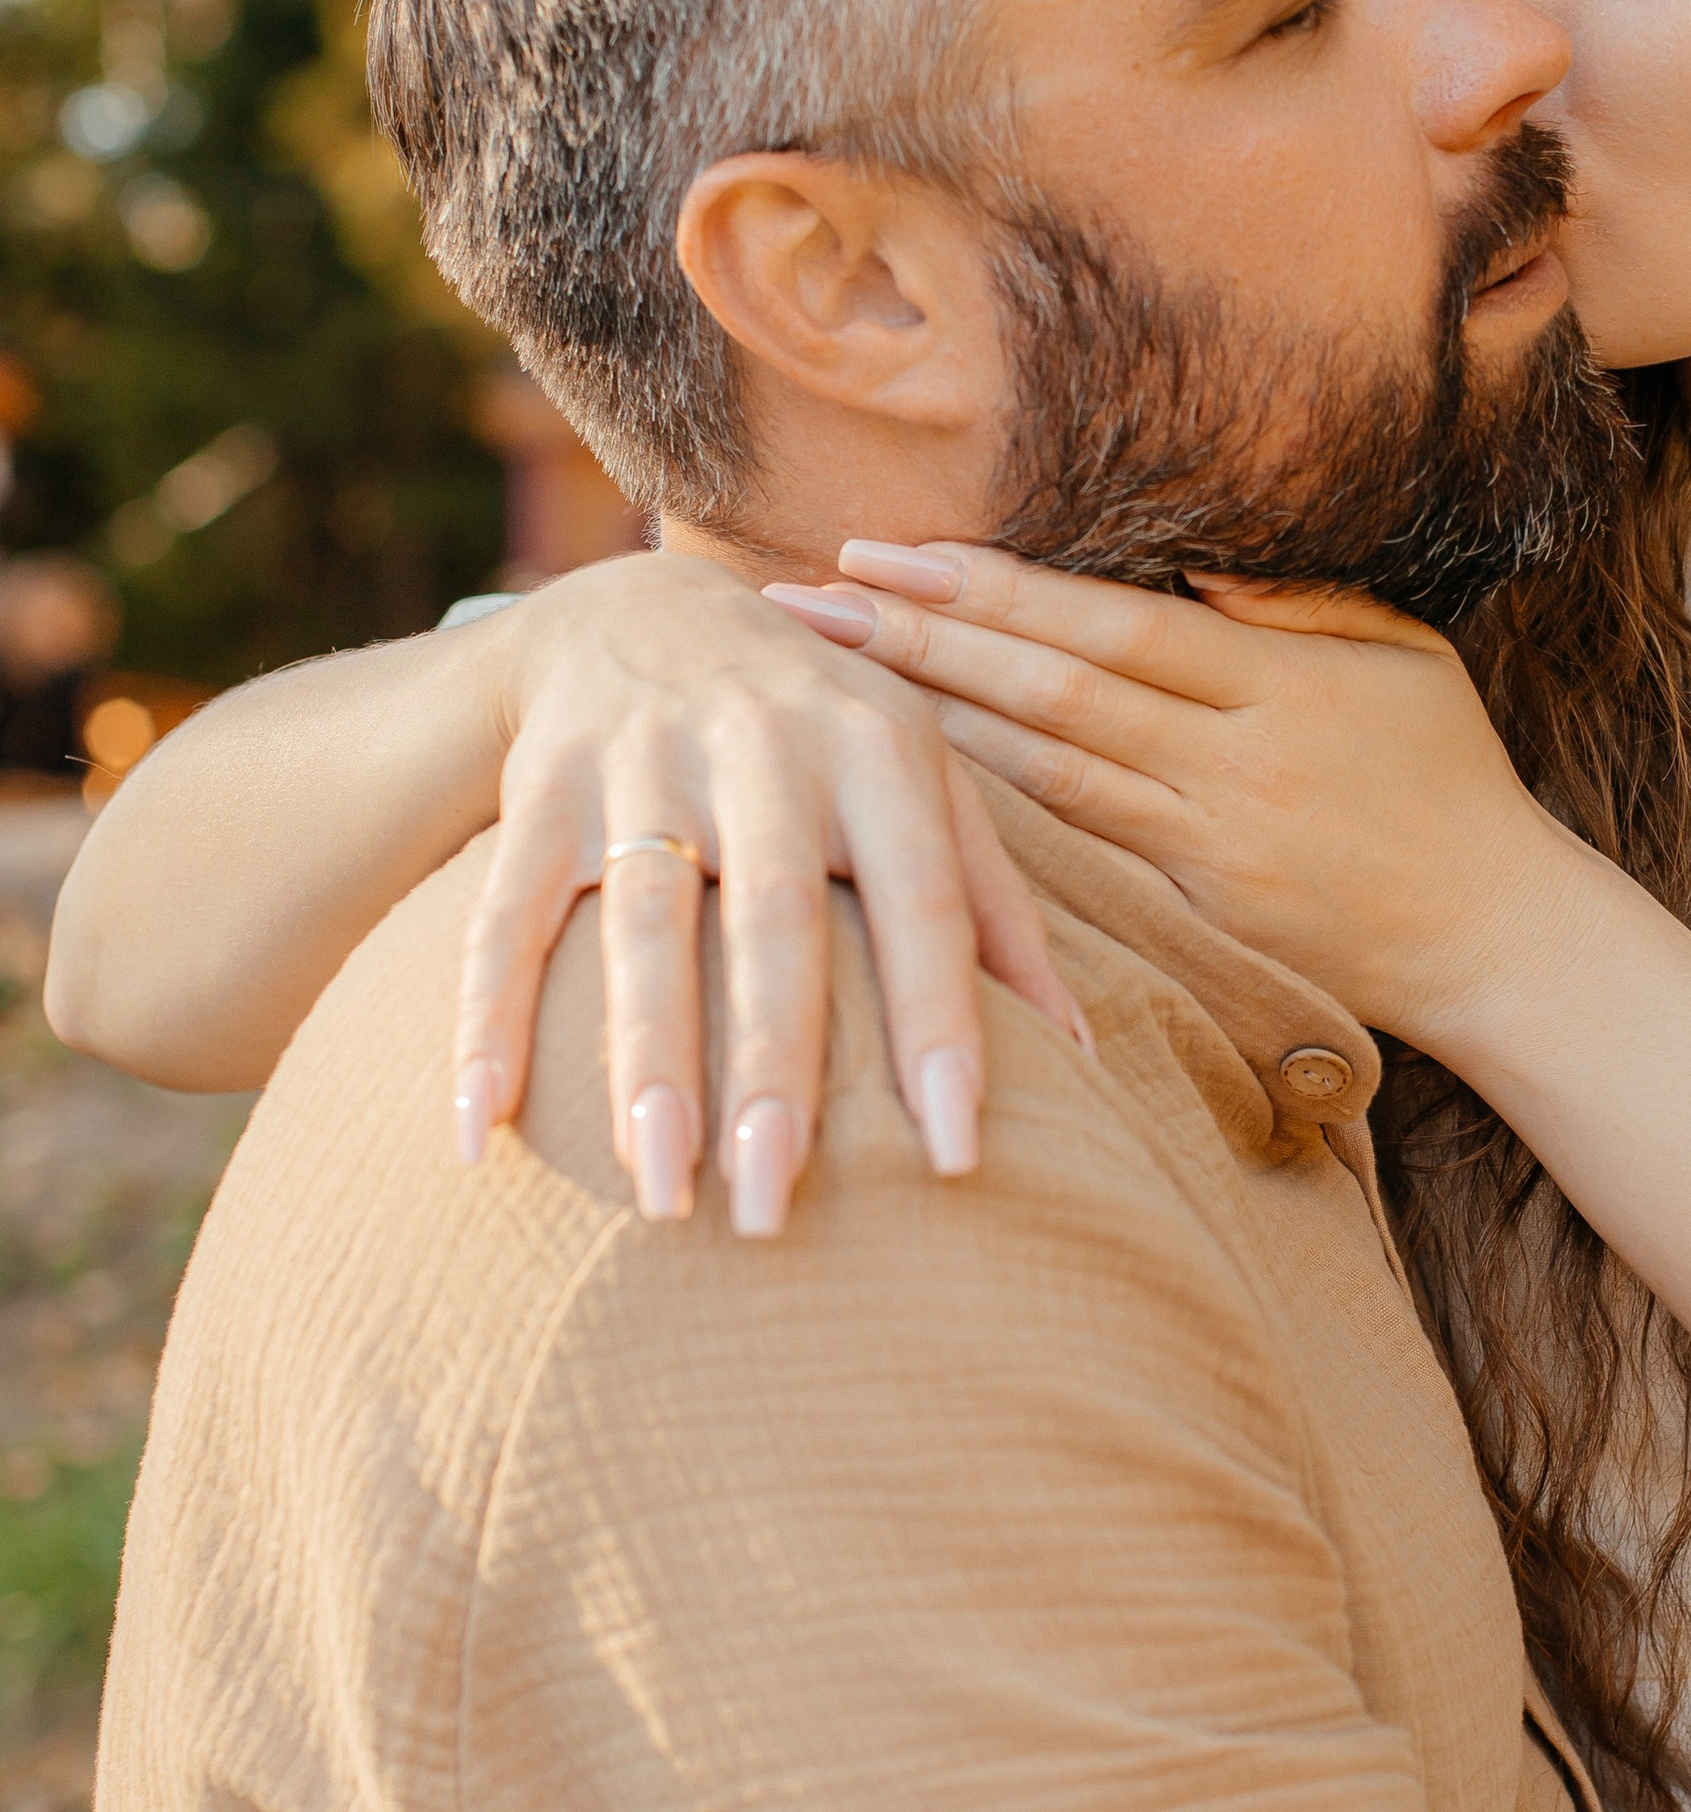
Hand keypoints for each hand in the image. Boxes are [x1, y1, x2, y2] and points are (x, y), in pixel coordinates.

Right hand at [456, 551, 1083, 1230]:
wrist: (645, 607)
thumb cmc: (823, 730)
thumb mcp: (925, 782)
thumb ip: (996, 911)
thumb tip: (1087, 1058)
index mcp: (882, 750)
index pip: (924, 902)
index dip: (940, 1025)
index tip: (955, 1156)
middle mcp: (768, 745)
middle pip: (774, 922)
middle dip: (773, 1068)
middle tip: (771, 1203)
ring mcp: (645, 760)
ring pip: (642, 924)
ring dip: (645, 1062)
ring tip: (659, 1192)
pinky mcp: (541, 783)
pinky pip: (503, 914)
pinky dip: (486, 1022)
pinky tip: (481, 1136)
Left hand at [764, 541, 1585, 1047]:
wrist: (1502, 938)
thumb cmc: (1455, 782)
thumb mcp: (1406, 661)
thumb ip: (1300, 605)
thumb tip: (1187, 567)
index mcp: (1283, 681)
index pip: (1109, 623)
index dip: (993, 587)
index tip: (891, 548)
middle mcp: (1238, 759)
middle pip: (1054, 688)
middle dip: (924, 636)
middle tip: (808, 596)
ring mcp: (1214, 842)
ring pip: (1046, 771)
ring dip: (931, 718)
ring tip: (828, 677)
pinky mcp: (1202, 909)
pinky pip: (1078, 847)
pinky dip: (990, 805)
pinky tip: (908, 777)